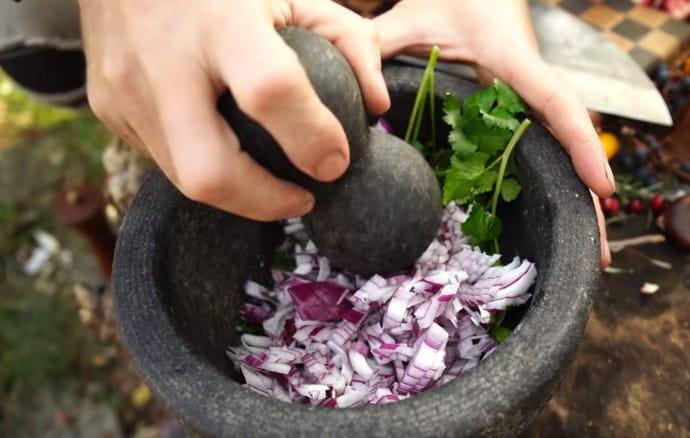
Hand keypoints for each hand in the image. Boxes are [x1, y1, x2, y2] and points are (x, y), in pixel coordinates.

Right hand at [79, 0, 389, 220]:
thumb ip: (348, 39)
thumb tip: (377, 106)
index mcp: (221, 18)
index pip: (270, 90)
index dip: (311, 137)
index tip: (336, 163)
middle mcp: (163, 58)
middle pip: (210, 171)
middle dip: (265, 202)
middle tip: (302, 199)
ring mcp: (125, 89)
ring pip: (184, 180)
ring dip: (236, 192)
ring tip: (270, 180)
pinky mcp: (107, 107)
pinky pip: (162, 161)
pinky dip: (202, 165)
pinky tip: (222, 145)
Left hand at [375, 0, 613, 266]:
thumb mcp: (402, 17)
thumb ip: (370, 48)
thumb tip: (366, 104)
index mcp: (512, 60)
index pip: (555, 101)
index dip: (580, 145)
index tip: (602, 189)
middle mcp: (530, 85)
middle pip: (569, 143)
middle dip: (586, 196)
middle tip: (599, 259)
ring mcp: (528, 99)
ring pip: (560, 151)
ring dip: (575, 198)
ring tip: (588, 258)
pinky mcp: (520, 109)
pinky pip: (542, 147)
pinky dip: (554, 183)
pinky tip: (553, 219)